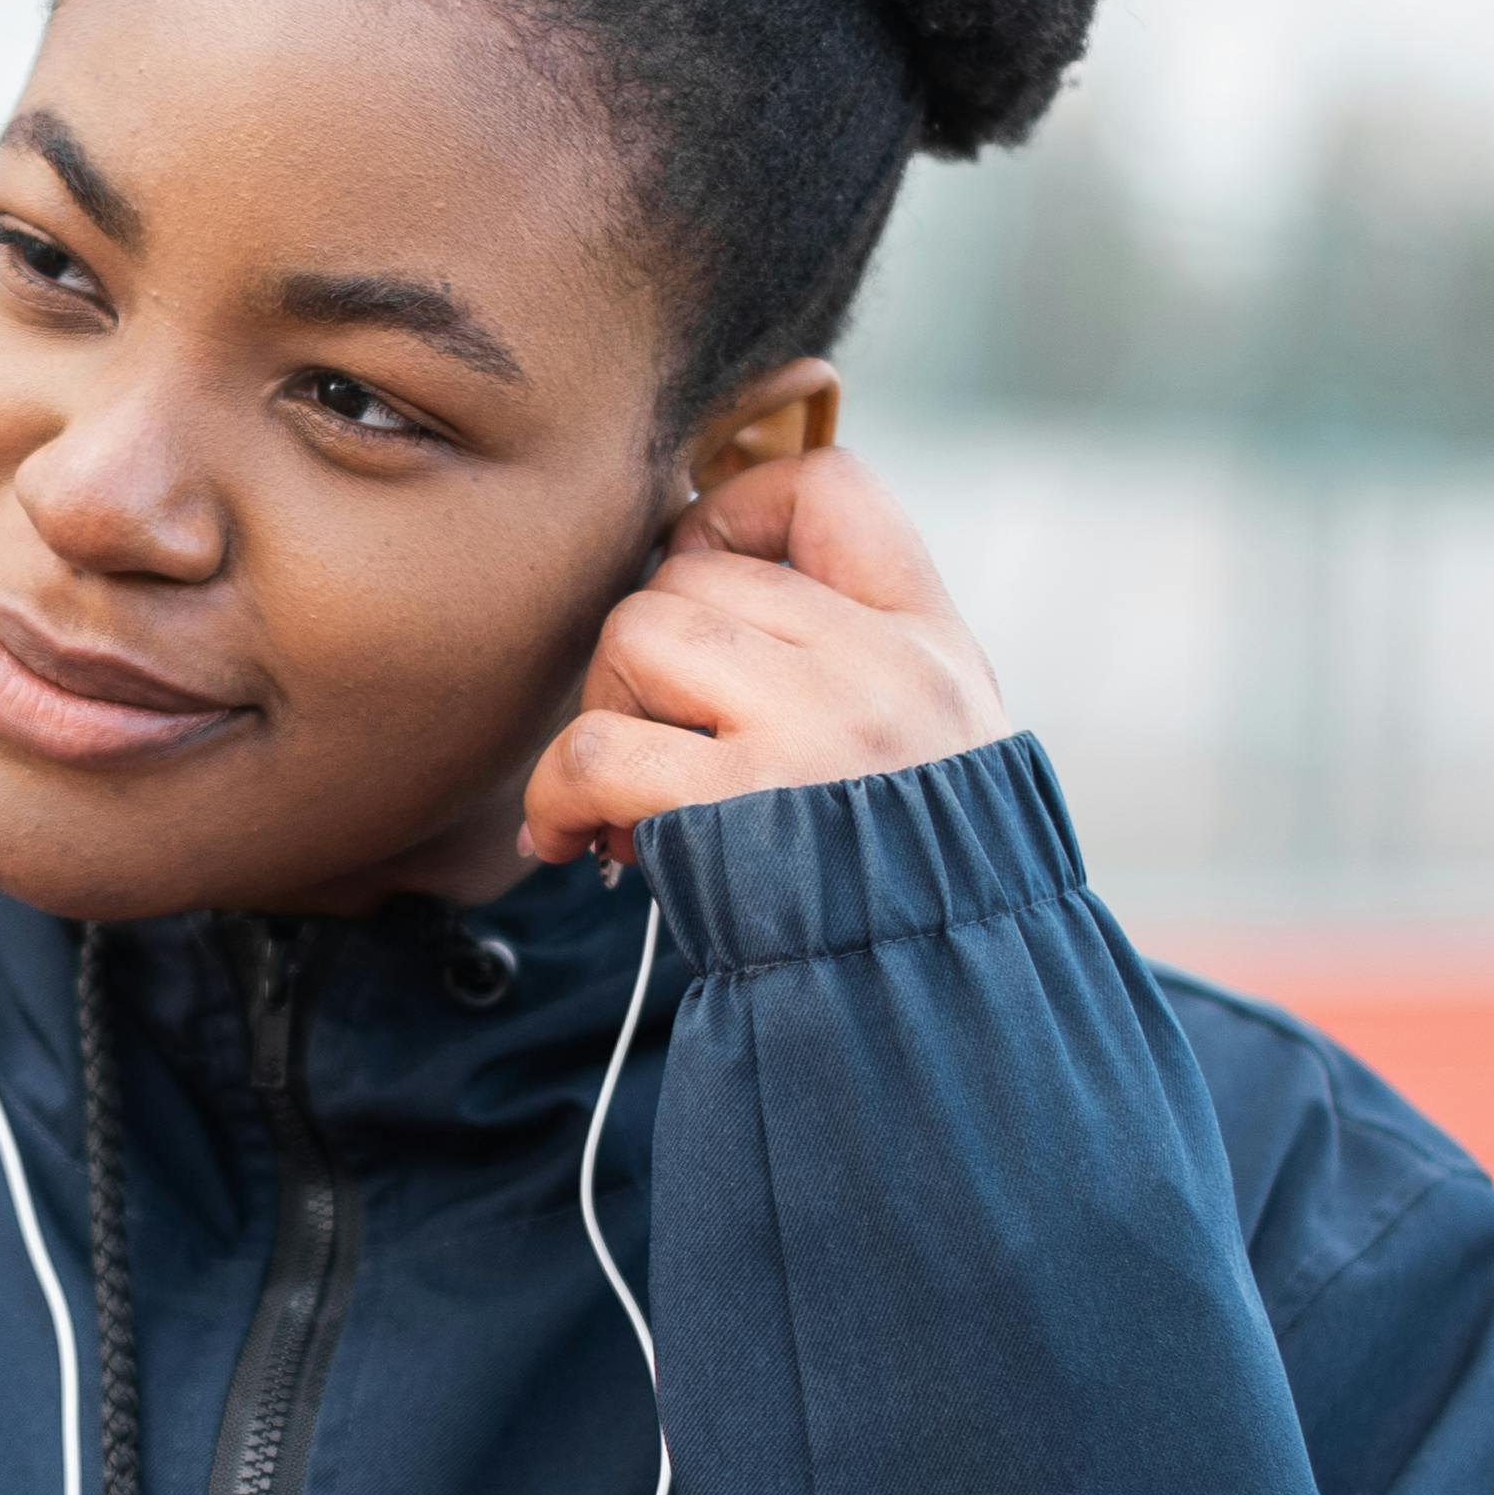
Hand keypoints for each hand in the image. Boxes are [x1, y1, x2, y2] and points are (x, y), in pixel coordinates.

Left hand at [521, 447, 1006, 865]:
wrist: (935, 1008)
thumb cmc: (901, 886)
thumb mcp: (924, 744)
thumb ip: (842, 656)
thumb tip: (682, 574)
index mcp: (925, 638)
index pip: (828, 486)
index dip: (735, 510)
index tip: (700, 584)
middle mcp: (879, 666)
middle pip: (688, 572)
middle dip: (639, 657)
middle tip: (649, 743)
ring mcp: (813, 731)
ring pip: (634, 638)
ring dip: (603, 717)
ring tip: (624, 800)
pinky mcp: (739, 808)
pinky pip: (595, 748)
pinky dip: (558, 795)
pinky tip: (572, 841)